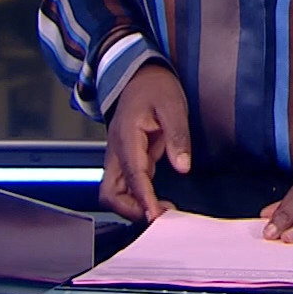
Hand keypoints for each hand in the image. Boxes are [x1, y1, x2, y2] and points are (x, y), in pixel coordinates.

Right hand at [101, 62, 190, 221]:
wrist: (139, 76)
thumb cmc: (154, 88)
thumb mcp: (172, 105)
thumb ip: (177, 136)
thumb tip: (182, 166)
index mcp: (126, 136)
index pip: (131, 175)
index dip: (143, 198)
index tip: (156, 216)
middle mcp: (117, 151)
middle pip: (110, 192)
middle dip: (130, 210)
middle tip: (159, 217)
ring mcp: (119, 157)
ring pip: (114, 192)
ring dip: (133, 206)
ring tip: (162, 212)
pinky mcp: (127, 160)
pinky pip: (126, 186)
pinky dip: (138, 198)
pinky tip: (158, 203)